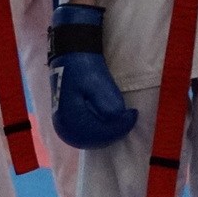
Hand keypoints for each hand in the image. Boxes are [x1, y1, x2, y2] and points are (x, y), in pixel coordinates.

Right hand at [48, 3, 137, 148]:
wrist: (70, 57)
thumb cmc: (83, 67)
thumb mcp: (97, 83)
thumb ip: (108, 104)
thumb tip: (118, 119)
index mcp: (69, 119)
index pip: (99, 133)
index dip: (120, 127)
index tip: (133, 114)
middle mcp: (64, 128)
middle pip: (96, 140)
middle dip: (115, 131)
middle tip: (130, 118)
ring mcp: (64, 128)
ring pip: (92, 140)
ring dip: (109, 132)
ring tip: (122, 120)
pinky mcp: (68, 125)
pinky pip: (87, 135)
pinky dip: (101, 131)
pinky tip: (111, 121)